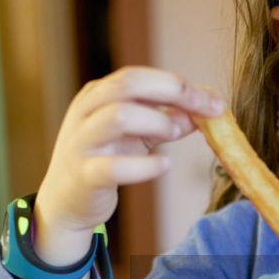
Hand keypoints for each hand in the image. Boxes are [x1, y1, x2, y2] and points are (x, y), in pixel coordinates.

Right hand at [34, 67, 223, 262]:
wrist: (66, 201)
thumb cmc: (104, 159)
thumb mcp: (137, 136)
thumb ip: (167, 120)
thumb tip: (204, 110)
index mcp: (98, 95)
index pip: (140, 77)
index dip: (179, 85)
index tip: (212, 101)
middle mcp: (86, 111)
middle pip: (128, 83)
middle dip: (173, 91)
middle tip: (203, 111)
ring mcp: (82, 142)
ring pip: (118, 116)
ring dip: (156, 122)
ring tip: (175, 135)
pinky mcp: (84, 175)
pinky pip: (114, 166)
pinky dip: (144, 165)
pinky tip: (163, 164)